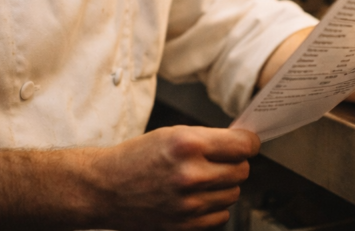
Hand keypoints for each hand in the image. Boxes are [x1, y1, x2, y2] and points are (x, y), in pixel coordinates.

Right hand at [85, 125, 259, 229]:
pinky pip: (221, 215)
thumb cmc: (136, 158)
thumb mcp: (172, 134)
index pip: (242, 146)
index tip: (247, 142)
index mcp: (187, 145)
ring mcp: (189, 205)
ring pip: (234, 194)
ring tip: (201, 179)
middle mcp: (190, 175)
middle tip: (219, 160)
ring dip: (224, 185)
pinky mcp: (185, 226)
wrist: (105, 189)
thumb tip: (242, 144)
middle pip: (242, 170)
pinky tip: (196, 197)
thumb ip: (208, 139)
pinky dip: (214, 207)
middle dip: (235, 163)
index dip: (249, 142)